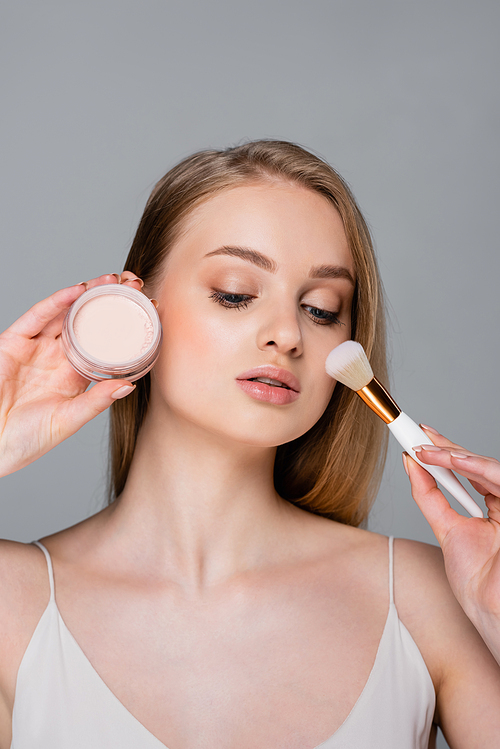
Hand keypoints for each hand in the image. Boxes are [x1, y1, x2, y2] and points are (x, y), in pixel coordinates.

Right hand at [0, 272, 143, 477]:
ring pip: (64, 313)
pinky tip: (76, 290)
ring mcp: (35, 347)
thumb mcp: (69, 419)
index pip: (102, 344)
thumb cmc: (26, 440)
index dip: (122, 328)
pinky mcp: (13, 342)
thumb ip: (96, 401)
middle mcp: (57, 356)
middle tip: (134, 285)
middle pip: (86, 322)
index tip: (148, 313)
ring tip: (111, 281)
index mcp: (74, 374)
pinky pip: (37, 317)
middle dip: (108, 303)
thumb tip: (129, 386)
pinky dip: (56, 302)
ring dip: (87, 294)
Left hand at [403, 426, 499, 659]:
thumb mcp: (445, 529)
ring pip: (487, 466)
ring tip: (427, 450)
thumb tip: (411, 464)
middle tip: (417, 436)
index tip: (420, 436)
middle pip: (476, 464)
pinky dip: (476, 466)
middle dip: (445, 447)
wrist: (490, 608)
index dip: (445, 450)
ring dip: (454, 455)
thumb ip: (429, 497)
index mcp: (490, 507)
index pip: (467, 470)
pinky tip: (453, 461)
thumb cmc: (476, 580)